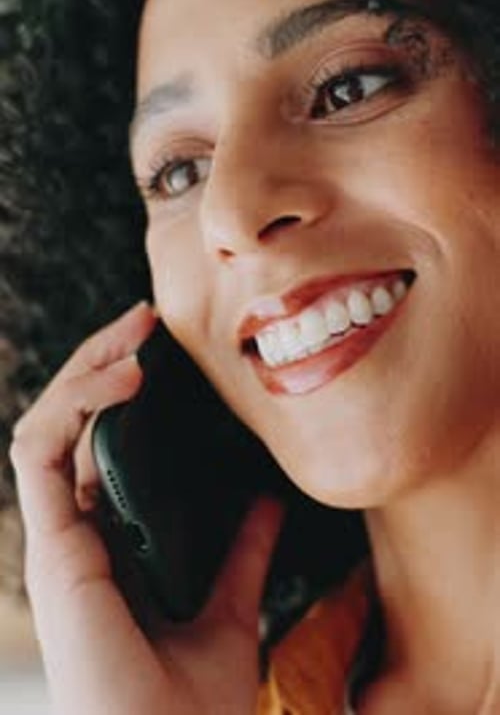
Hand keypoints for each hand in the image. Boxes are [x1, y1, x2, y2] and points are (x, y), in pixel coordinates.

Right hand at [10, 301, 282, 714]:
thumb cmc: (188, 708)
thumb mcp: (230, 608)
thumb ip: (243, 552)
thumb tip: (267, 497)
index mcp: (108, 545)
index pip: (102, 446)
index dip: (125, 392)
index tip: (169, 352)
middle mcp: (76, 535)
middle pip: (72, 424)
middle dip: (103, 362)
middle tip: (148, 320)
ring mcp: (59, 538)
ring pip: (49, 424)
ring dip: (87, 368)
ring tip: (135, 334)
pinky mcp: (51, 544)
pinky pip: (40, 449)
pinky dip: (75, 402)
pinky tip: (124, 376)